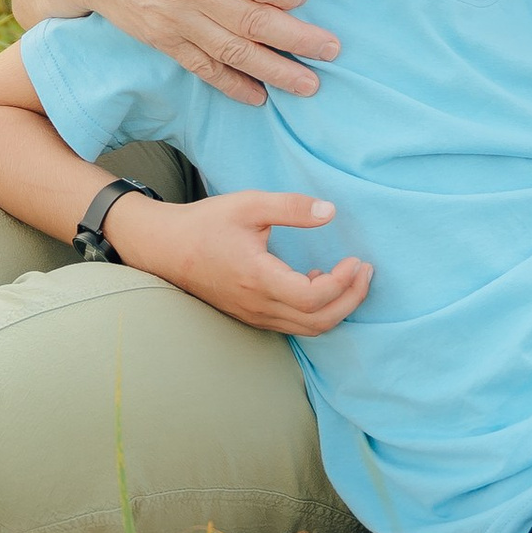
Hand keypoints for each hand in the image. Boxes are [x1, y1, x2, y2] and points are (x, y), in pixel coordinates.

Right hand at [19, 0, 340, 104]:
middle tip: (333, 52)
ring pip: (232, 50)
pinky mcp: (159, 39)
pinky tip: (257, 96)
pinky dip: (230, 84)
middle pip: (254, 20)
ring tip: (309, 85)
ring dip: (274, 71)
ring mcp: (172, 18)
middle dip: (298, 40)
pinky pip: (201, 66)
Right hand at [114, 187, 372, 331]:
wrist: (166, 248)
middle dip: (352, 300)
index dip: (343, 284)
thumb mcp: (249, 204)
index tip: (357, 259)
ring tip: (349, 275)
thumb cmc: (206, 223)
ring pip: (308, 328)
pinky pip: (294, 325)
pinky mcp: (252, 316)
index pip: (313, 299)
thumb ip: (291, 207)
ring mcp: (255, 315)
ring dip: (336, 308)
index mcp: (258, 278)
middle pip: (319, 322)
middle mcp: (258, 305)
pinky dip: (316, 311)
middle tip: (365, 271)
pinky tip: (316, 280)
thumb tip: (330, 212)